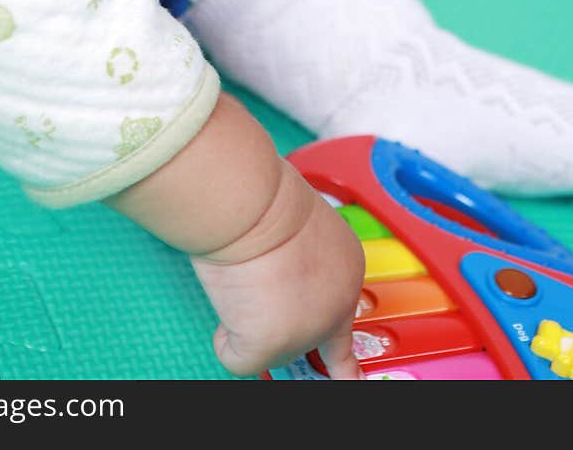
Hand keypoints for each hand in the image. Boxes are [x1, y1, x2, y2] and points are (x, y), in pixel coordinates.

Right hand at [191, 162, 364, 378]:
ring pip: (268, 345)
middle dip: (276, 318)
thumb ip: (302, 261)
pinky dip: (225, 338)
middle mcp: (337, 306)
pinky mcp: (271, 346)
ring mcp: (307, 331)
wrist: (251, 202)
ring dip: (247, 318)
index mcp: (347, 270)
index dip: (328, 336)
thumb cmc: (265, 199)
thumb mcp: (300, 227)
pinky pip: (237, 357)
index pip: (343, 320)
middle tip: (260, 284)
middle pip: (301, 334)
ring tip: (245, 274)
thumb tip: (275, 278)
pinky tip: (231, 300)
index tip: (347, 373)